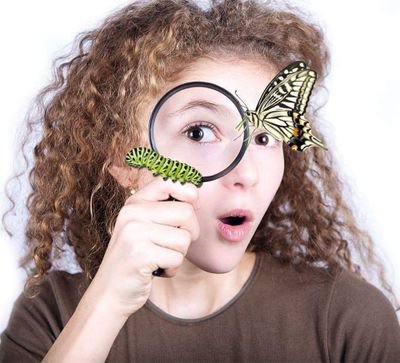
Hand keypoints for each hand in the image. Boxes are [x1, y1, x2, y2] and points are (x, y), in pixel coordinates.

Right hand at [86, 177, 199, 317]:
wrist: (109, 292)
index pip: (170, 180)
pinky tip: (156, 270)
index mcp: (135, 201)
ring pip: (185, 238)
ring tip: (160, 257)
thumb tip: (196, 196)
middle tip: (172, 244)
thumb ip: (165, 208)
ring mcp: (134, 233)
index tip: (189, 208)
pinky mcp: (139, 255)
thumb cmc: (136, 257)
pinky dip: (172, 269)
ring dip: (179, 254)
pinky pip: (177, 258)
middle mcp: (132, 212)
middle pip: (187, 212)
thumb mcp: (144, 225)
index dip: (189, 194)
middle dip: (190, 233)